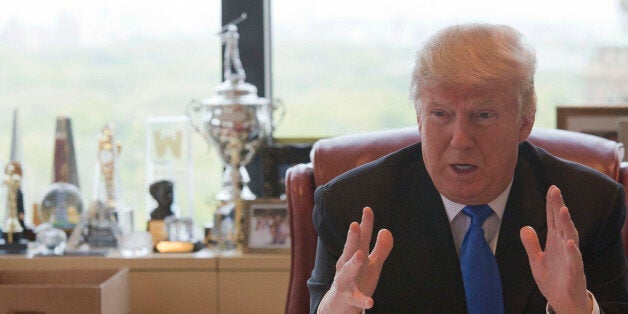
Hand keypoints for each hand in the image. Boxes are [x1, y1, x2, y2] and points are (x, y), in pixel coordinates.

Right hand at [318, 207, 393, 313]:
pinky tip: (371, 302)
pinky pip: (355, 299)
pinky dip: (362, 300)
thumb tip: (386, 230)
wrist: (339, 304)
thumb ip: (380, 248)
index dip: (365, 224)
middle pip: (350, 249)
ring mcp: (346, 281)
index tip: (368, 209)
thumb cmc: (358, 280)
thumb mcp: (372, 264)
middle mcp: (347, 265)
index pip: (361, 238)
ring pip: (347, 271)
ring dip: (353, 263)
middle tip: (355, 225)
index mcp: (355, 255)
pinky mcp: (348, 298)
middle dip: (352, 238)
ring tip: (361, 255)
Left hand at [520, 185, 591, 313]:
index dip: (551, 205)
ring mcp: (570, 259)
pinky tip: (569, 242)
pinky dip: (572, 251)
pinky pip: (574, 261)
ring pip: (570, 237)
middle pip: (562, 223)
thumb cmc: (553, 280)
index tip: (552, 188)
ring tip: (563, 210)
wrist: (562, 302)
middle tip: (555, 190)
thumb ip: (531, 244)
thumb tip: (525, 226)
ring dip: (567, 224)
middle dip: (558, 207)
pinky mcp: (574, 273)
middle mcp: (564, 247)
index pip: (553, 220)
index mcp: (554, 242)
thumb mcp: (536, 260)